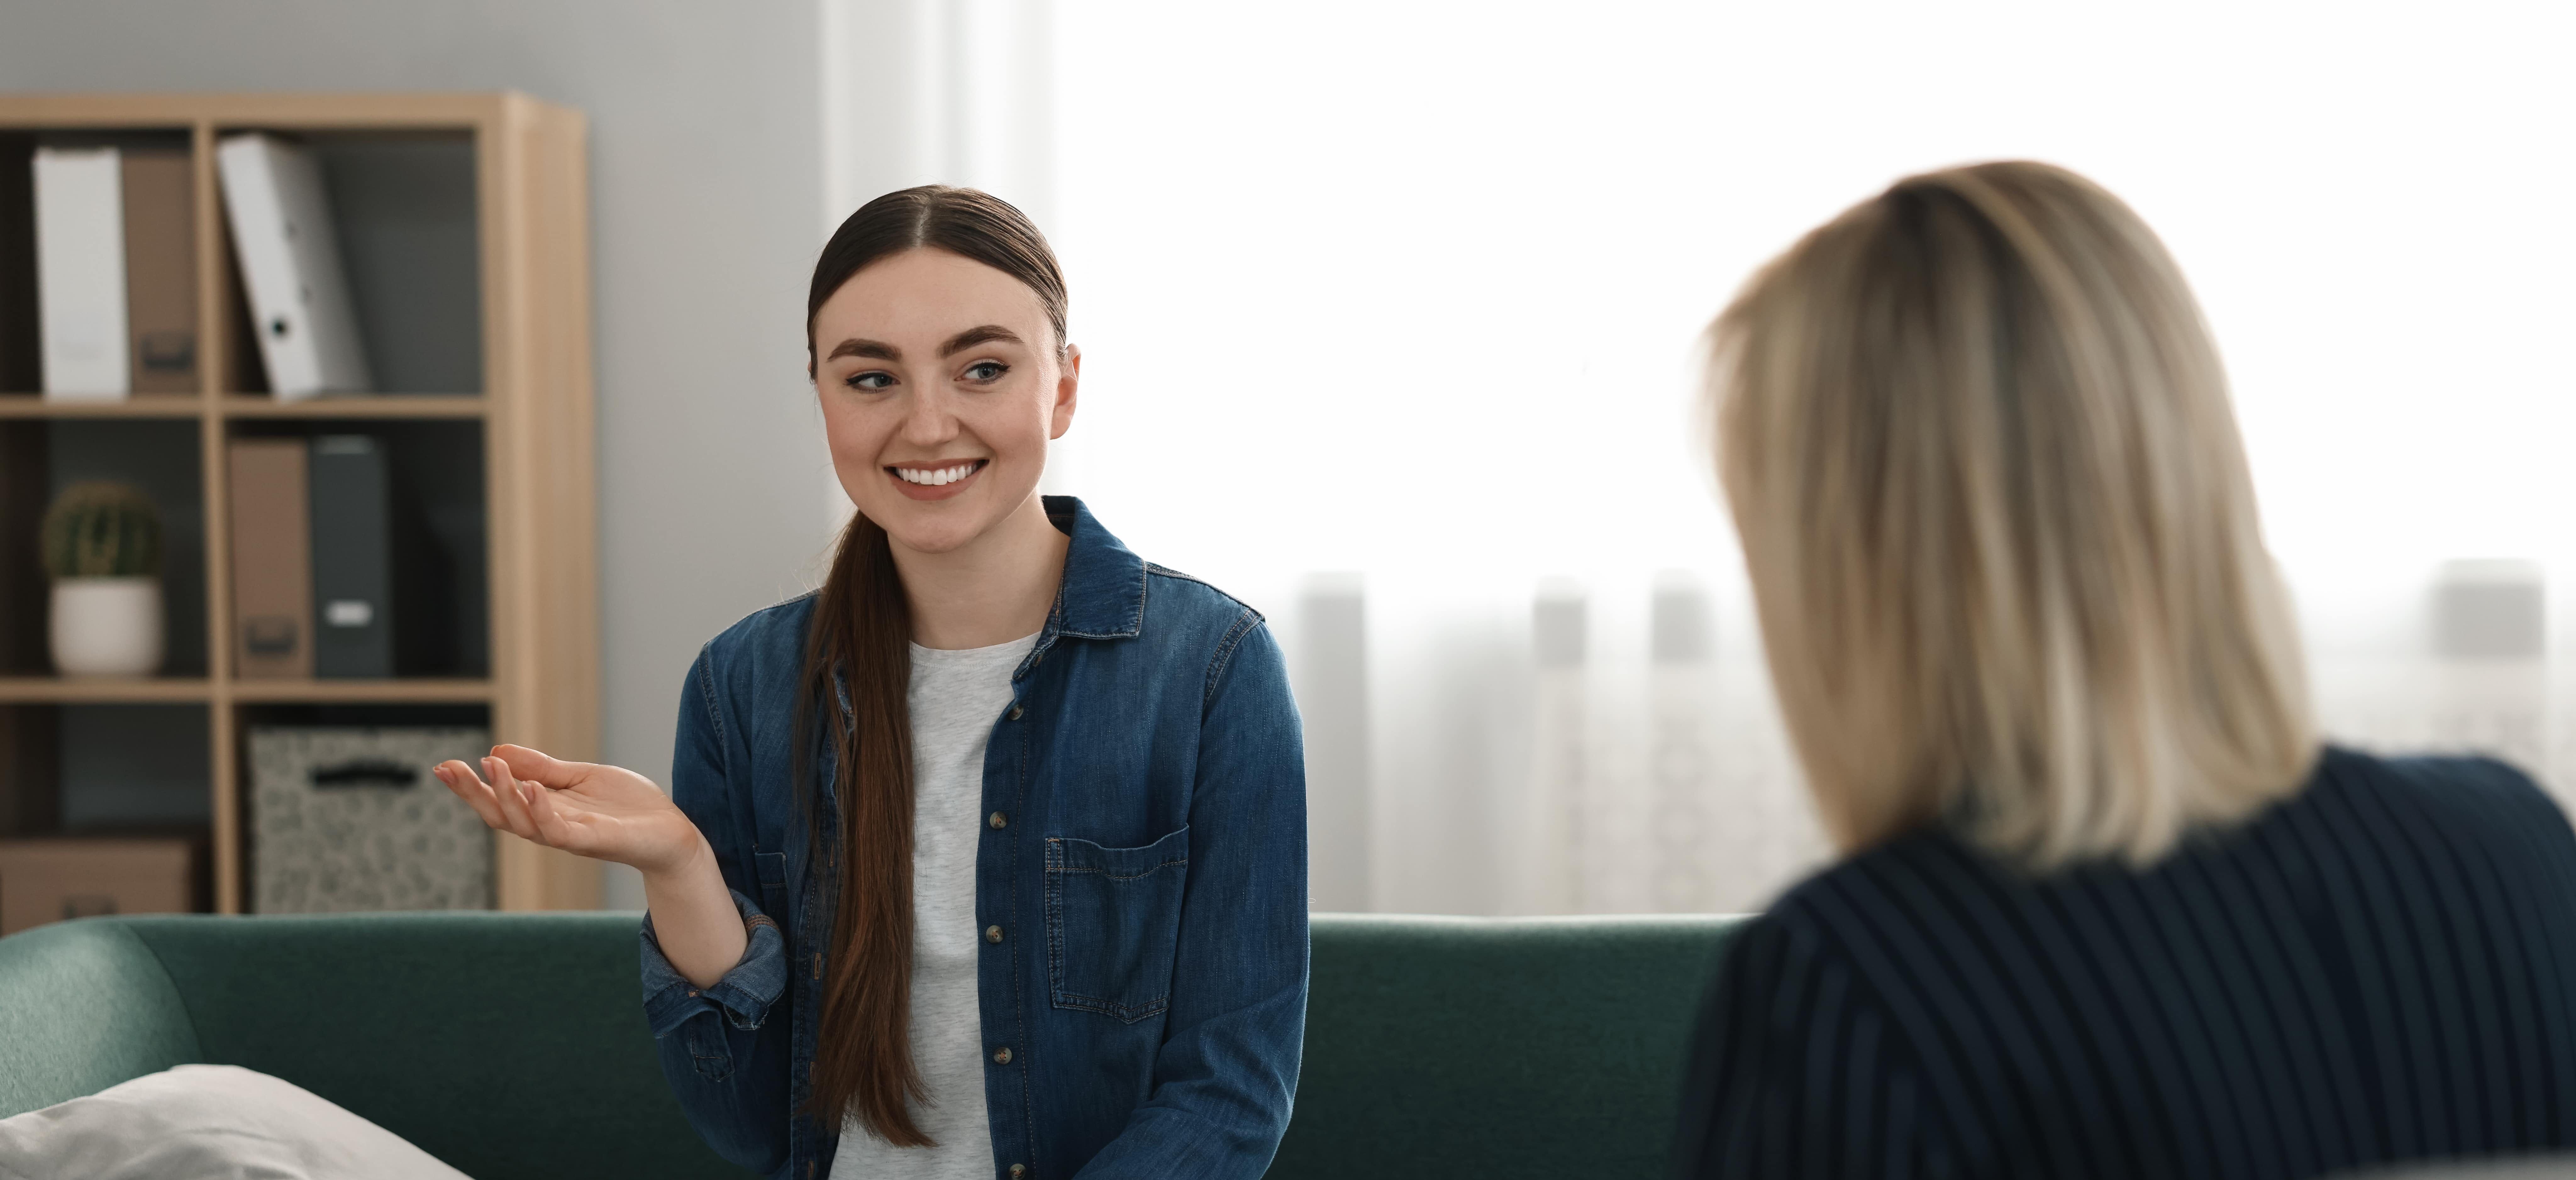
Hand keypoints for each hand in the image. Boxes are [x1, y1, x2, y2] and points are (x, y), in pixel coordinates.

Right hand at [434, 744, 706, 875]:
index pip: (499, 800)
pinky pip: (558, 830)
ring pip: (524, 823)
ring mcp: (570, 836)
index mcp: (545, 810)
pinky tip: (531, 788)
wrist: (670, 830)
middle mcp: (550, 826)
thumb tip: (498, 751)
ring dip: (505, 795)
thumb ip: (543, 768)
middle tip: (449, 768)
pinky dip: (542, 809)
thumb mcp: (580, 777)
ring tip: (491, 767)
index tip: (443, 766)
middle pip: (500, 814)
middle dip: (473, 793)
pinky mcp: (592, 840)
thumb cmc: (628, 806)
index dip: (471, 786)